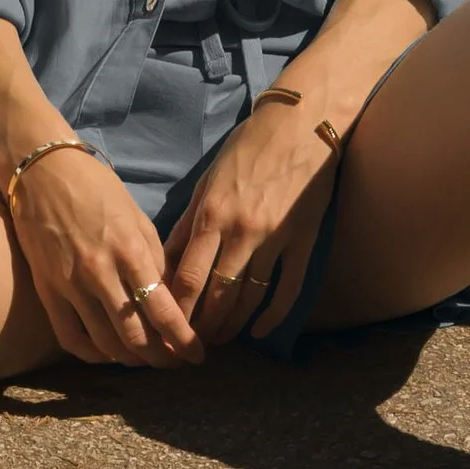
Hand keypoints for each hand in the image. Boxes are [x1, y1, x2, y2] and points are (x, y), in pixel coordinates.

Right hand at [7, 145, 199, 370]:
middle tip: (174, 362)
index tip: (196, 354)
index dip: (183, 339)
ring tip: (147, 359)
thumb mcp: (138, 219)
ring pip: (106, 343)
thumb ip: (155, 261)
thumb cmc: (97, 189)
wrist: (43, 172)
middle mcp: (100, 272)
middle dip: (161, 357)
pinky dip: (94, 355)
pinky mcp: (47, 291)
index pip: (162, 310)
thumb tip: (172, 300)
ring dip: (131, 360)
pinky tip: (109, 354)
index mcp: (129, 250)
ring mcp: (70, 284)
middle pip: (136, 335)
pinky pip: (71, 338)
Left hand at [162, 94, 339, 348]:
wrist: (301, 124)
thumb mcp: (208, 180)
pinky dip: (273, 316)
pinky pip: (288, 289)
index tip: (166, 326)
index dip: (175, 309)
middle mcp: (241, 232)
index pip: (187, 277)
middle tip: (190, 344)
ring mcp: (275, 239)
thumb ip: (189, 222)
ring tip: (219, 339)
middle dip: (201, 326)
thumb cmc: (248, 148)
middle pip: (216, 295)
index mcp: (213, 215)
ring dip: (232, 325)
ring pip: (249, 298)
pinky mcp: (303, 241)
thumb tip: (166, 260)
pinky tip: (260, 332)